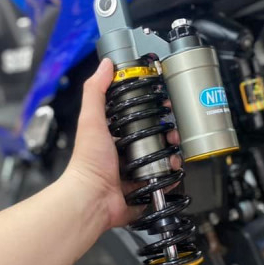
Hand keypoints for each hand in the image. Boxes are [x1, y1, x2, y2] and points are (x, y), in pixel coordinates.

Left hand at [62, 58, 180, 230]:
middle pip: (150, 141)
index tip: (163, 108)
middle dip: (166, 136)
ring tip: (175, 153)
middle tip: (172, 133)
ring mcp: (132, 175)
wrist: (92, 199)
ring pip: (158, 162)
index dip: (150, 114)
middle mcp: (121, 157)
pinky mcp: (140, 192)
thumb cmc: (87, 163)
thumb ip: (96, 91)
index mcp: (111, 138)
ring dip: (171, 157)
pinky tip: (172, 172)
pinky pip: (161, 184)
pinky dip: (169, 179)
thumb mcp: (91, 120)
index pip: (134, 120)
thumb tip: (105, 66)